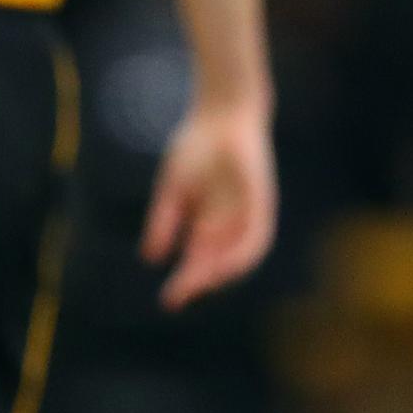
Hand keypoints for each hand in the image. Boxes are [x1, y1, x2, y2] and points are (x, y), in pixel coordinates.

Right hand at [141, 95, 277, 310]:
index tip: (168, 301)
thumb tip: (150, 257)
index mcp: (208, 222)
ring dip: (221, 272)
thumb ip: (164, 219)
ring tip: (200, 285)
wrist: (223, 111)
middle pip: (216, 263)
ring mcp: (248, 213)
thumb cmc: (197, 145)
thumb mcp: (174, 186)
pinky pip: (258, 236)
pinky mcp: (262, 202)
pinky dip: (243, 252)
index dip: (186, 283)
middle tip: (177, 298)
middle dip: (198, 282)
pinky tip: (228, 263)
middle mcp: (230, 223)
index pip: (198, 261)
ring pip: (239, 256)